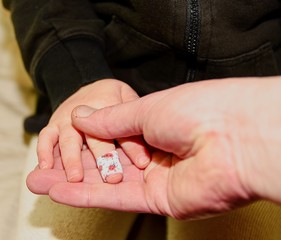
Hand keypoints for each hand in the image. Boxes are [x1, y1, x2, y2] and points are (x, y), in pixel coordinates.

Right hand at [28, 77, 280, 218]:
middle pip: (109, 163)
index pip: (116, 135)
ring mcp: (160, 178)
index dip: (89, 139)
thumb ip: (112, 119)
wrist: (233, 135)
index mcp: (159, 126)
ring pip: (111, 183)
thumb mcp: (145, 108)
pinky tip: (62, 192)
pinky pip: (120, 198)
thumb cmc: (196, 110)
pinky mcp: (162, 200)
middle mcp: (159, 154)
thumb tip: (81, 116)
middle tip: (45, 167)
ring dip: (76, 184)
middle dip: (76, 166)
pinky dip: (90, 196)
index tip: (65, 137)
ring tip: (41, 182)